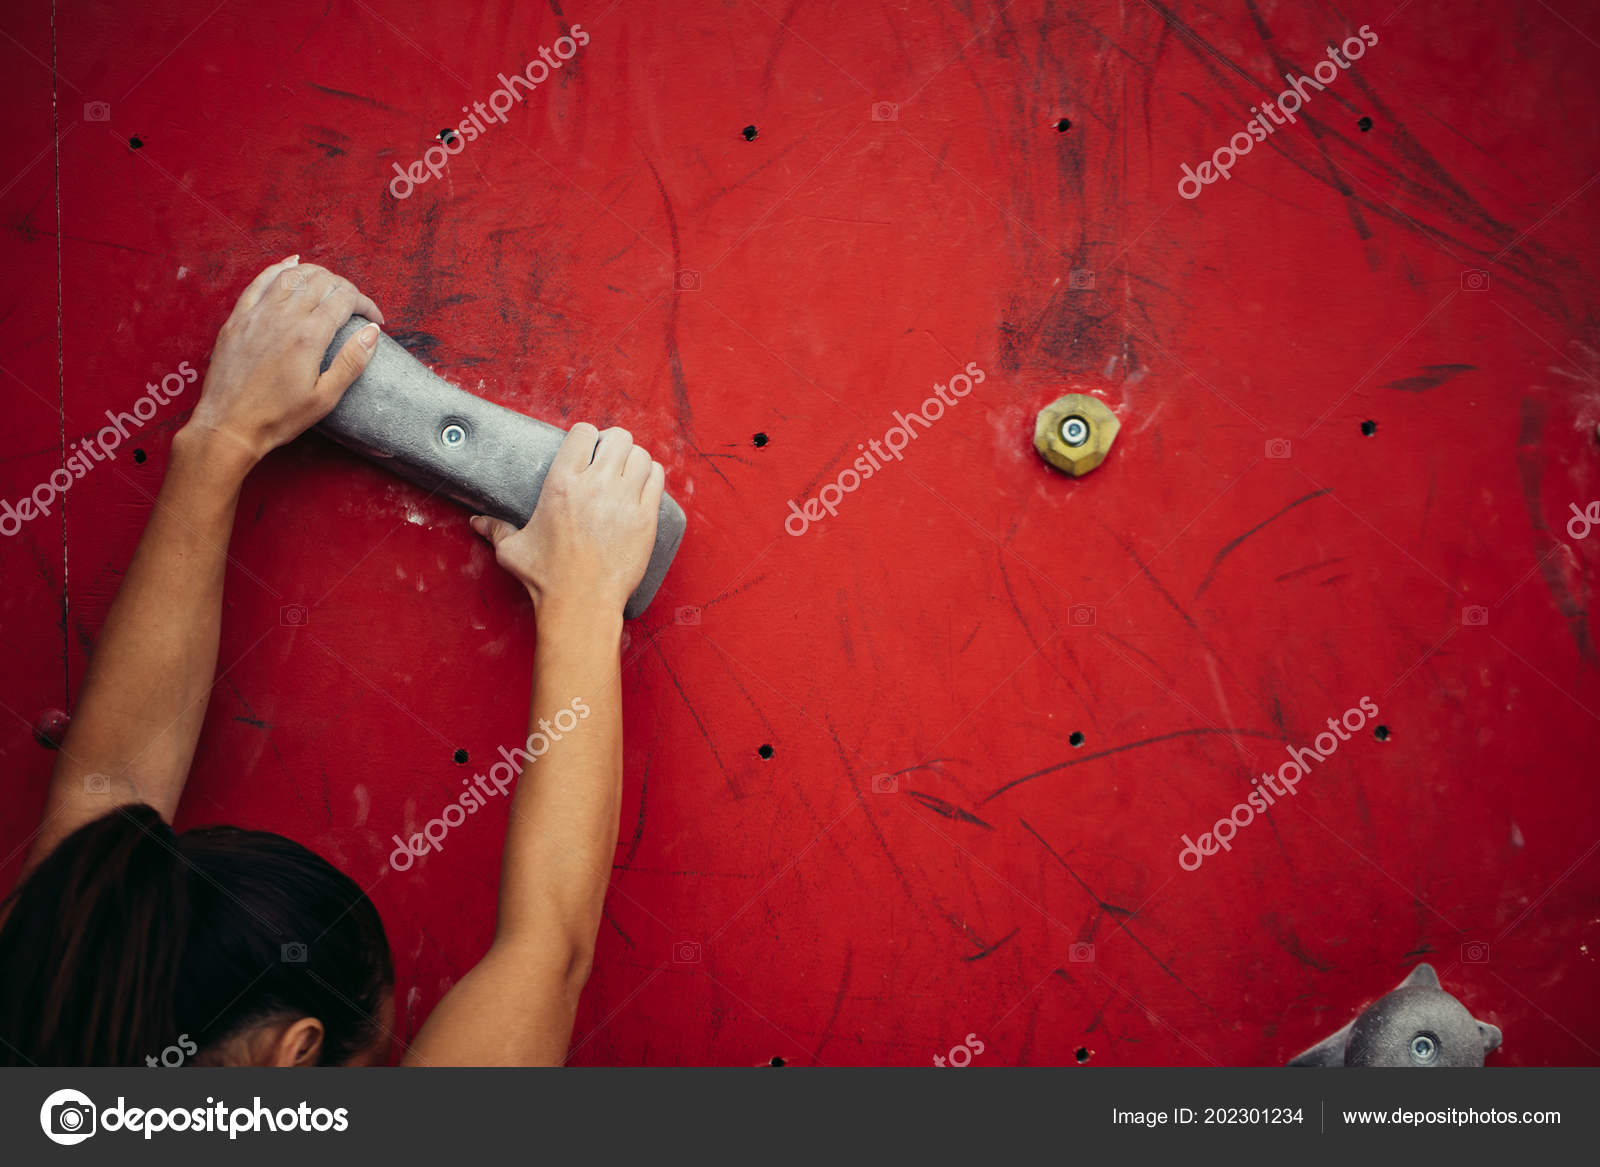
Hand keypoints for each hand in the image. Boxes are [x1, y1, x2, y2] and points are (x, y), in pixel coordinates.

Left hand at [183, 255, 385, 464]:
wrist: (229, 425)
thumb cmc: (278, 417)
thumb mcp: (325, 398)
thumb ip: (352, 362)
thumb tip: (372, 332)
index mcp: (309, 336)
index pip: (344, 299)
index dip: (366, 304)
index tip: (375, 319)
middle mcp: (283, 317)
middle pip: (321, 281)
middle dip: (345, 287)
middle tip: (354, 305)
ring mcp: (258, 314)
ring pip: (293, 275)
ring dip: (316, 273)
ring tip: (330, 284)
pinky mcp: (239, 318)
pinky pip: (261, 281)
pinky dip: (279, 268)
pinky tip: (291, 264)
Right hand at [471, 423, 664, 615]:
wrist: (581, 603)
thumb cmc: (547, 577)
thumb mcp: (513, 550)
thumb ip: (496, 529)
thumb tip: (477, 522)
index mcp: (561, 483)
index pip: (583, 432)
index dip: (586, 437)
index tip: (586, 451)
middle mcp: (595, 485)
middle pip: (618, 437)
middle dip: (613, 444)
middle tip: (608, 460)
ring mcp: (624, 500)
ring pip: (641, 455)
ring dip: (634, 460)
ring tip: (627, 473)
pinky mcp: (645, 518)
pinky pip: (658, 479)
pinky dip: (652, 477)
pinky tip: (642, 487)